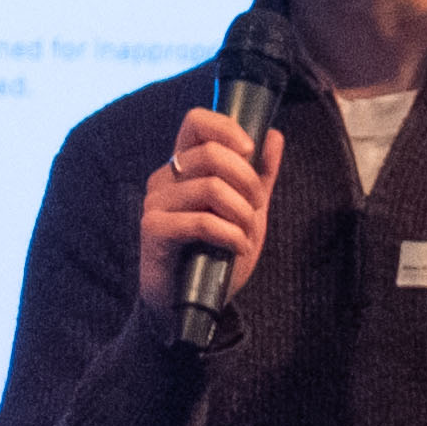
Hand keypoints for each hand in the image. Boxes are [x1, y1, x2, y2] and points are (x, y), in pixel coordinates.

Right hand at [130, 106, 286, 319]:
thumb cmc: (215, 254)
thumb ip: (260, 174)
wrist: (191, 303)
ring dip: (242, 213)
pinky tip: (237, 248)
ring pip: (210, 187)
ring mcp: (155, 203)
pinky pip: (201, 220)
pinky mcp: (153, 230)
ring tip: (247, 234)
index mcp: (184, 166)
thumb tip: (273, 135)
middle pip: (211, 153)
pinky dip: (230, 234)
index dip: (226, 128)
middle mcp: (165, 178)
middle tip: (257, 206)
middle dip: (248, 180)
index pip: (196, 122)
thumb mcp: (247, 210)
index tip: (250, 151)